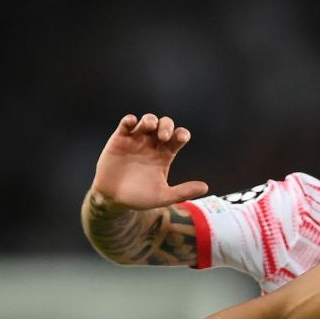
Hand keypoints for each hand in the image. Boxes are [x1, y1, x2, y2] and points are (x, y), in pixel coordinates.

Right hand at [90, 113, 208, 210]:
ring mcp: (136, 140)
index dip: (181, 134)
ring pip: (147, 120)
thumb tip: (205, 187)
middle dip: (166, 126)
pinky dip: (129, 120)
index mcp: (164, 155)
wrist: (114, 199)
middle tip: (164, 137)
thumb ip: (183, 191)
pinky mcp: (120, 139)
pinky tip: (132, 123)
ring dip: (150, 120)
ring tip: (148, 127)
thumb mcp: (163, 196)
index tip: (181, 138)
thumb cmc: (139, 198)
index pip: (177, 138)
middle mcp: (152, 145)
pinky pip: (126, 124)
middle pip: (164, 125)